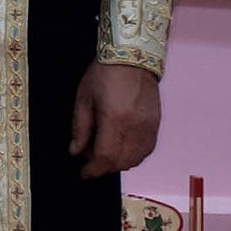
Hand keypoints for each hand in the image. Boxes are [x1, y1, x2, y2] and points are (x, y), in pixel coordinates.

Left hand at [70, 61, 160, 178]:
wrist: (132, 56)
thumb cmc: (104, 73)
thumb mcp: (84, 97)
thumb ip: (80, 127)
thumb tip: (75, 151)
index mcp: (114, 121)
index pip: (105, 158)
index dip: (93, 170)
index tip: (83, 173)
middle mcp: (135, 128)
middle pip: (120, 163)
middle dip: (104, 167)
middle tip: (89, 159)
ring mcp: (148, 128)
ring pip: (135, 160)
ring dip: (118, 163)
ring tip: (104, 151)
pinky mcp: (156, 125)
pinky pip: (146, 151)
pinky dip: (133, 156)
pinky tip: (121, 146)